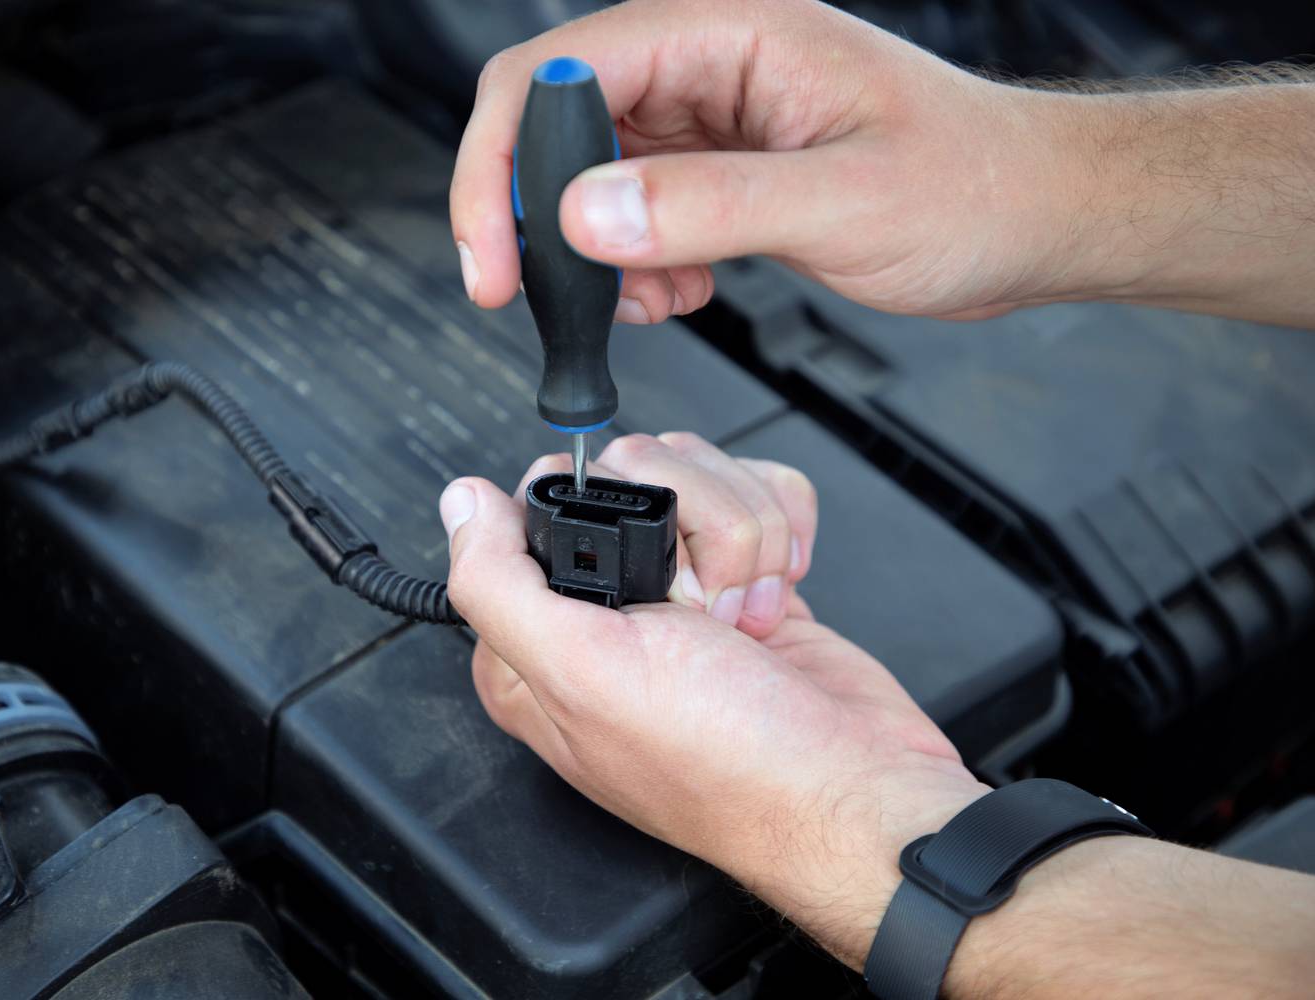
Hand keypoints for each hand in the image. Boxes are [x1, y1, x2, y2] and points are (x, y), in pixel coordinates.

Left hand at [439, 435, 986, 965]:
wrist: (854, 790)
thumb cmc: (729, 762)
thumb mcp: (583, 674)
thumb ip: (499, 584)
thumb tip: (460, 504)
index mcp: (539, 640)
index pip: (541, 506)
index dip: (597, 516)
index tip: (638, 573)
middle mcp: (605, 611)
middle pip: (634, 470)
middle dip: (691, 524)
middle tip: (700, 609)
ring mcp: (684, 588)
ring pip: (702, 472)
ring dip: (746, 538)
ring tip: (746, 619)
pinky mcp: (750, 574)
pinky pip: (762, 492)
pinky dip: (785, 531)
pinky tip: (782, 594)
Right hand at [449, 0, 1092, 324]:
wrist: (1031, 216)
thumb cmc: (973, 185)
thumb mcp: (843, 201)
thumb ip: (710, 207)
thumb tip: (587, 214)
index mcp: (731, 27)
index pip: (561, 71)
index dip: (506, 163)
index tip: (497, 255)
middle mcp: (708, 59)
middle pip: (554, 118)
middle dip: (532, 214)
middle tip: (529, 293)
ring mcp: (710, 114)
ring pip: (587, 175)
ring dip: (590, 252)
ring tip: (649, 298)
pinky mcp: (719, 166)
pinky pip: (631, 210)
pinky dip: (631, 265)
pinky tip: (679, 292)